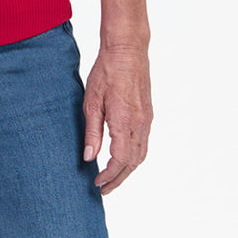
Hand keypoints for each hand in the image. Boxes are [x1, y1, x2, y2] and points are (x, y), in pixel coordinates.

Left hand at [82, 44, 152, 194]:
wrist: (127, 49)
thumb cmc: (107, 70)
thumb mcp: (92, 101)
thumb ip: (92, 131)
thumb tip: (89, 157)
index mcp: (125, 121)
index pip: (120, 160)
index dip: (110, 175)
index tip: (98, 183)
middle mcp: (140, 123)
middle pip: (133, 163)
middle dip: (119, 179)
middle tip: (104, 188)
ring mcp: (146, 119)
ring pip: (141, 154)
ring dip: (128, 169)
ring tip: (112, 177)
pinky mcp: (148, 113)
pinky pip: (144, 142)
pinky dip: (134, 156)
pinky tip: (123, 156)